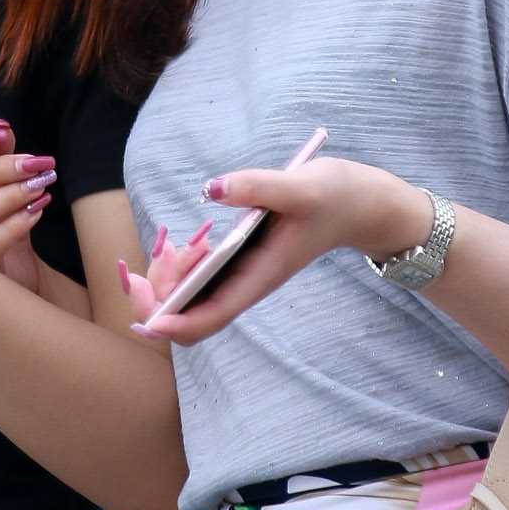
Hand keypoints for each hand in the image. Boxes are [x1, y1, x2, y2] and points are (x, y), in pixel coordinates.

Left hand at [127, 157, 422, 345]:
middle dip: (159, 296)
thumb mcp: (300, 185)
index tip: (147, 314)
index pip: (209, 318)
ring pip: (188, 300)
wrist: (361, 203)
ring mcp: (241, 277)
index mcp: (259, 278)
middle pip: (188, 317)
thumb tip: (210, 188)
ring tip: (174, 243)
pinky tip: (186, 241)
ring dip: (166, 278)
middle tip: (163, 253)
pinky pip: (197, 280)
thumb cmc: (336, 197)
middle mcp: (245, 285)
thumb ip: (256, 186)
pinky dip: (180, 266)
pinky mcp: (238, 263)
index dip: (173, 324)